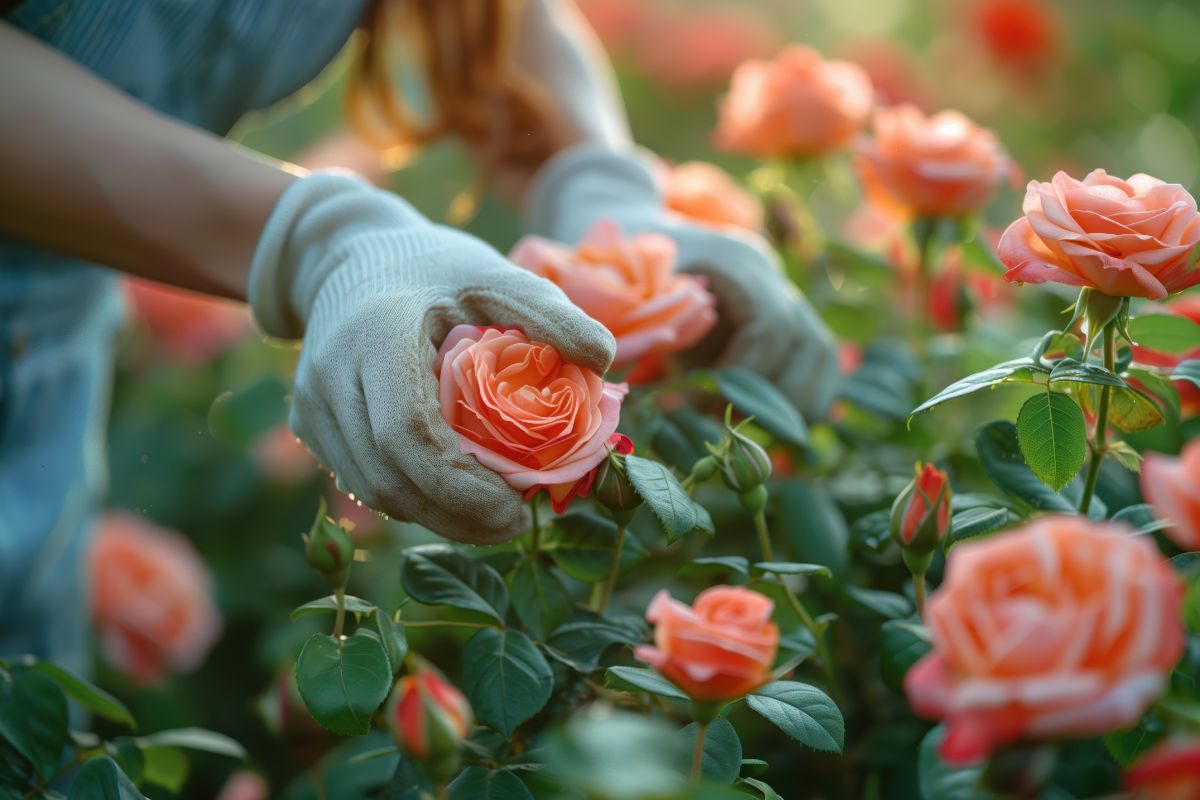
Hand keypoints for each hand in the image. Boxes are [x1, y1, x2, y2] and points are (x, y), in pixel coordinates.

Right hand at [249, 174, 615, 542]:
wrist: (348, 255)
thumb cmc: (432, 266)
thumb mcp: (492, 272)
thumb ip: (547, 310)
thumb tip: (603, 360)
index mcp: (376, 334)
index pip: (408, 433)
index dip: (460, 485)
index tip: (516, 507)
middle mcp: (329, 376)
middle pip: (389, 478)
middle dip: (455, 515)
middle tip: (516, 523)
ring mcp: (312, 405)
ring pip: (374, 490)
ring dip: (436, 515)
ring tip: (495, 517)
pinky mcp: (310, 425)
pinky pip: (364, 480)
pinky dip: (413, 498)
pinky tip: (457, 498)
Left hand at [525, 144, 839, 418]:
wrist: (631, 227)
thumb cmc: (617, 256)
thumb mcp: (616, 280)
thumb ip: (634, 320)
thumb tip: (635, 375)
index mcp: (737, 260)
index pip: (769, 327)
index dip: (737, 375)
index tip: (693, 404)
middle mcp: (772, 276)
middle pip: (809, 345)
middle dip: (766, 398)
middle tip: (717, 426)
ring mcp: (785, 296)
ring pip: (822, 357)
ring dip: (789, 405)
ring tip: (740, 433)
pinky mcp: (786, 321)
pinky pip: (817, 366)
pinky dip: (797, 401)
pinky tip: (758, 427)